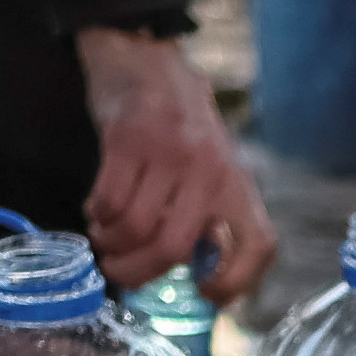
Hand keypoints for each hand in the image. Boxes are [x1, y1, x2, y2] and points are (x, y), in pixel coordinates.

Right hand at [76, 26, 274, 300]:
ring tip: (105, 240)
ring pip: (134, 227)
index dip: (236, 282)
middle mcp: (208, 171)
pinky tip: (98, 212)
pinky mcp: (127, 139)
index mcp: (236, 184)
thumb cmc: (182, 128)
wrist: (147, 61)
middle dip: (138, 273)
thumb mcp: (215, 169)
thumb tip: (204, 278)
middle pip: (172, 248)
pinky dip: (97, 216)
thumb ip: (213, 216)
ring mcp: (168, 154)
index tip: (205, 294)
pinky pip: (107, 200)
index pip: (259, 245)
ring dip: (110, 244)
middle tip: (119, 272)